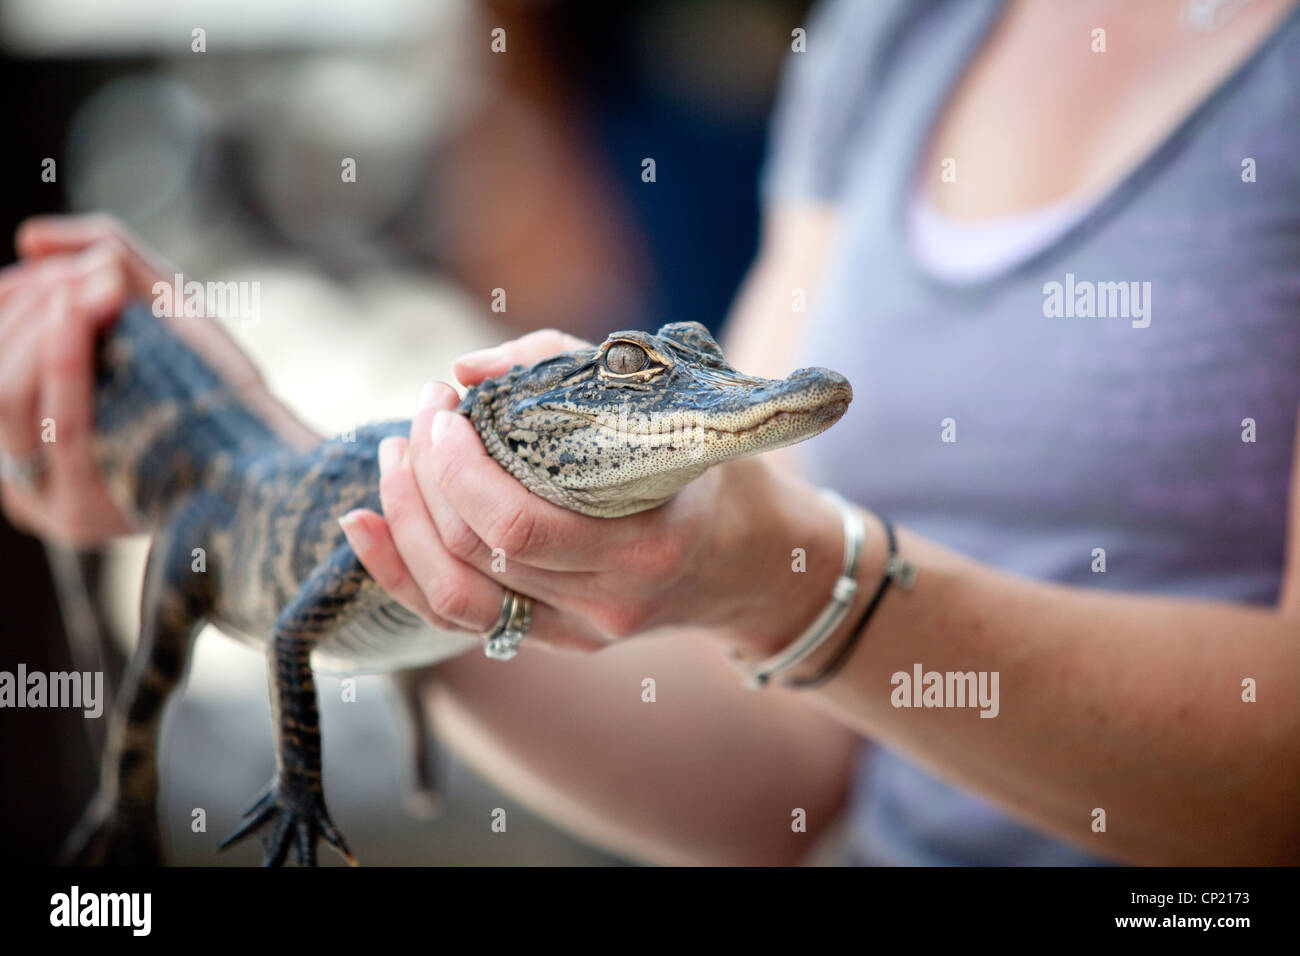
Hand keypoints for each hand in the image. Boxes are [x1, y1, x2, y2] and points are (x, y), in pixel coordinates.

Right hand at [0, 214, 292, 543]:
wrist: (273, 448)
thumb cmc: (214, 379)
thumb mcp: (161, 306)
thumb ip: (106, 260)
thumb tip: (29, 236)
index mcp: (28, 425)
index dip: (10, 307)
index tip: (48, 269)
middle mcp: (29, 469)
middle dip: (28, 312)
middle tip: (79, 278)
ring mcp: (51, 496)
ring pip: (10, 398)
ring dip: (38, 329)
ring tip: (83, 288)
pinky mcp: (85, 508)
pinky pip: (59, 426)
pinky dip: (63, 362)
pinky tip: (79, 311)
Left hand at [339, 330, 847, 656]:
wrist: (756, 561)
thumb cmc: (710, 465)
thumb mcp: (663, 399)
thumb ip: (566, 368)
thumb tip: (466, 371)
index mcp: (644, 546)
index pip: (515, 525)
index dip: (457, 467)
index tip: (444, 403)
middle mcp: (608, 604)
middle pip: (476, 554)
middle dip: (425, 476)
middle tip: (423, 414)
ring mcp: (581, 632)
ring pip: (458, 597)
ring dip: (404, 523)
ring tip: (392, 456)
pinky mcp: (558, 640)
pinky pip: (464, 620)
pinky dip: (402, 573)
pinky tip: (362, 525)